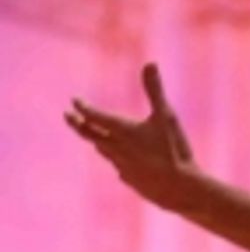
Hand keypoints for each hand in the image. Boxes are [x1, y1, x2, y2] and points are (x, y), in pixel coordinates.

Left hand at [65, 63, 198, 211]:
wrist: (180, 189)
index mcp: (122, 130)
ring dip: (96, 141)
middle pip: (90, 135)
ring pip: (103, 151)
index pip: (94, 116)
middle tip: (68, 117)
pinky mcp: (131, 181)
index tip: (75, 101)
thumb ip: (155, 90)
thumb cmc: (174, 150)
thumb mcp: (166, 116)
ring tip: (94, 137)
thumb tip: (150, 63)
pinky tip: (121, 162)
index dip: (83, 107)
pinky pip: (119, 168)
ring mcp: (122, 167)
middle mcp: (116, 149)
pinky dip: (116, 160)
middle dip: (77, 124)